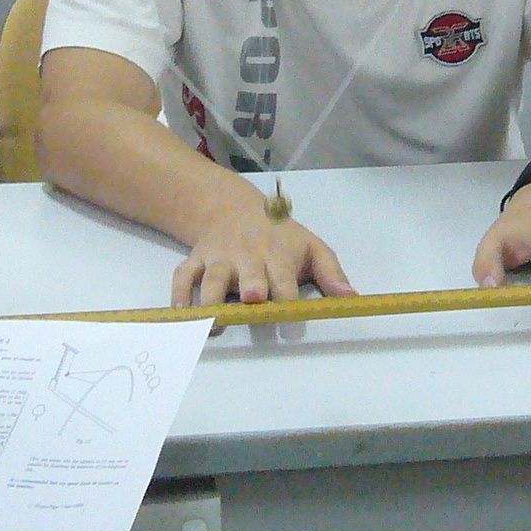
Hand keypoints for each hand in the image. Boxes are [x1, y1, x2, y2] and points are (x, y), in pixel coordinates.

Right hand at [174, 201, 355, 305]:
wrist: (234, 209)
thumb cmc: (280, 236)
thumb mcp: (311, 247)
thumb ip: (331, 273)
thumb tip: (352, 298)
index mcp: (277, 258)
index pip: (285, 279)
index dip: (288, 296)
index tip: (292, 316)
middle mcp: (246, 259)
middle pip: (248, 274)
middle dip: (250, 286)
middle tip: (253, 300)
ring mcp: (218, 261)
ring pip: (210, 278)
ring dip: (210, 298)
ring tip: (212, 321)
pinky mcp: (196, 261)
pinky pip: (182, 277)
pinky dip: (178, 294)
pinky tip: (180, 316)